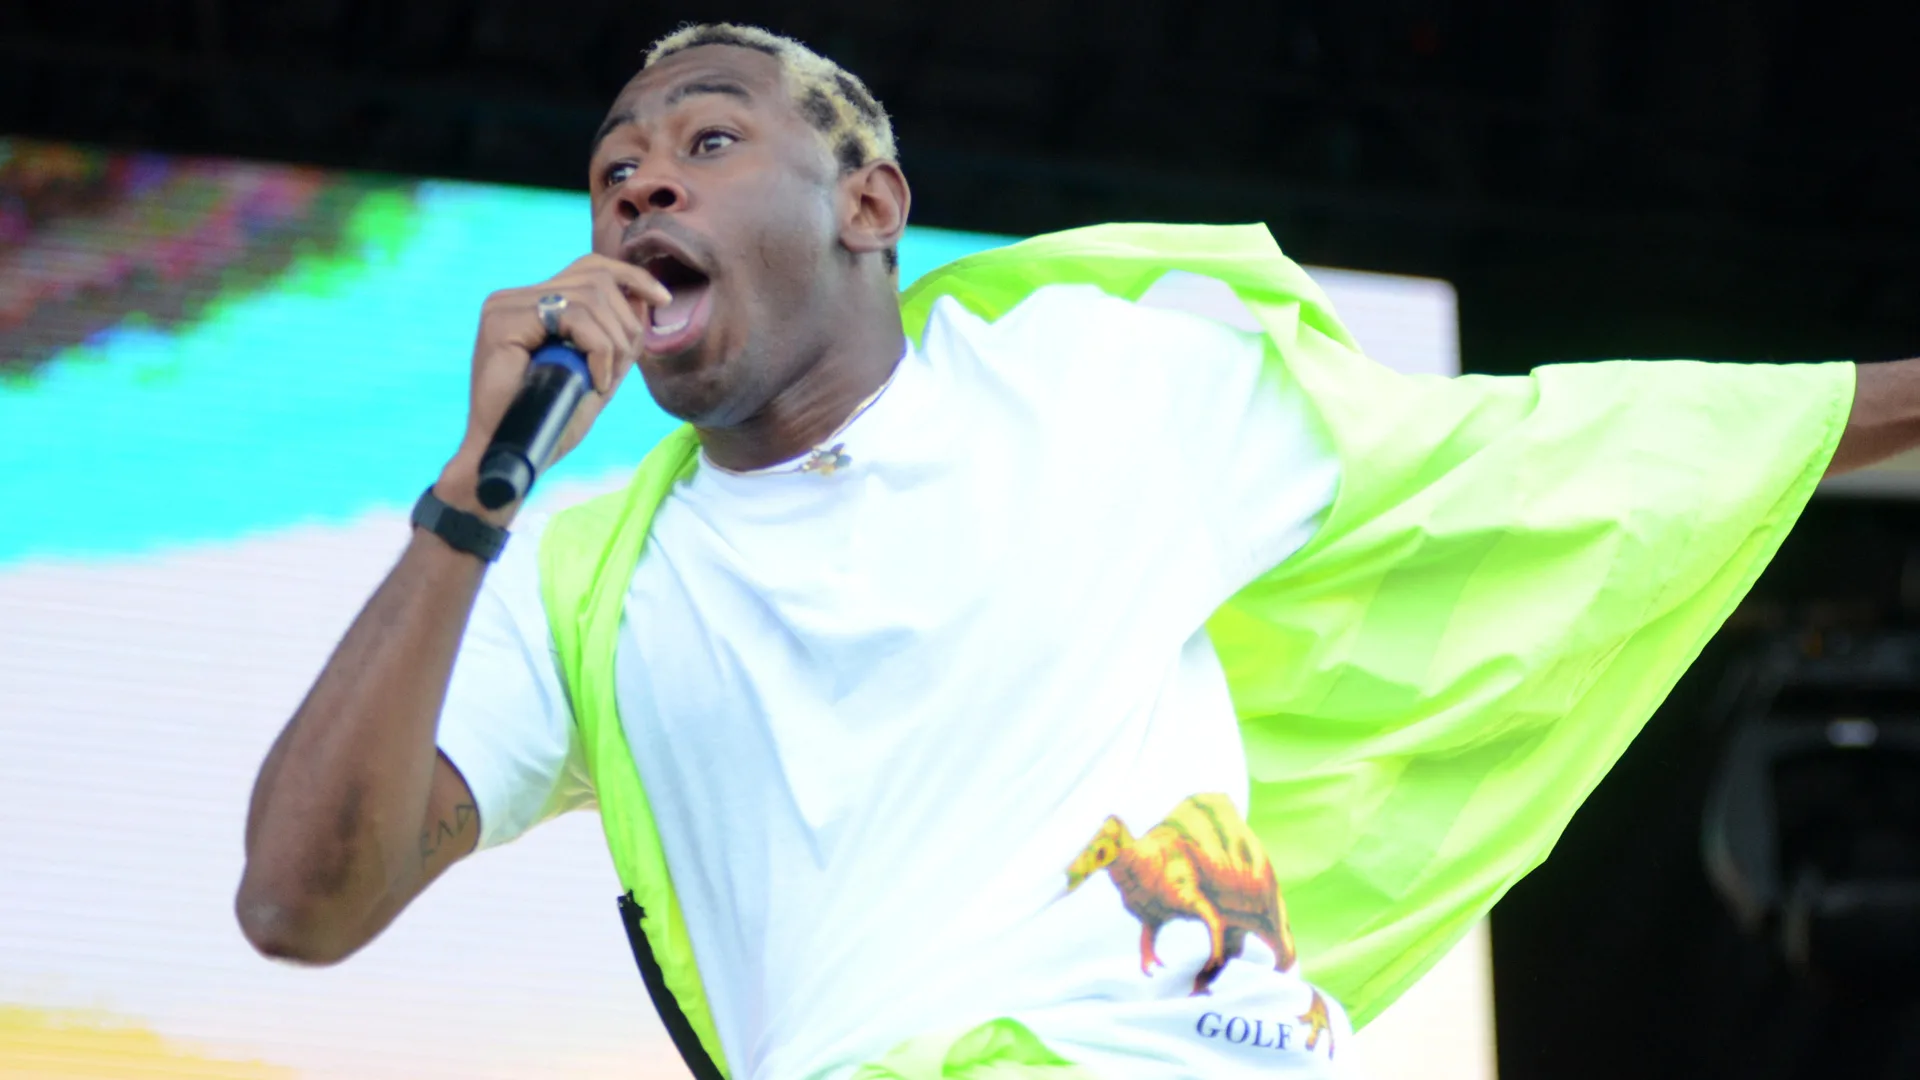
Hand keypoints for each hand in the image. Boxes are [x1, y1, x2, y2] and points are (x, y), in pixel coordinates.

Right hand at [437, 254, 670, 522]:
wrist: (511, 456)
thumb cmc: (550, 423)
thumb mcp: (596, 374)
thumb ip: (616, 339)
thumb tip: (644, 298)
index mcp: (534, 303)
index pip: (590, 267)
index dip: (632, 276)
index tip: (662, 299)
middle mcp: (516, 297)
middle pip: (597, 279)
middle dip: (625, 325)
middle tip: (618, 371)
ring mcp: (505, 306)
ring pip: (591, 297)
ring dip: (614, 343)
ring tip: (604, 381)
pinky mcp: (501, 321)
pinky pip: (574, 317)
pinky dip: (597, 350)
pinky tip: (594, 382)